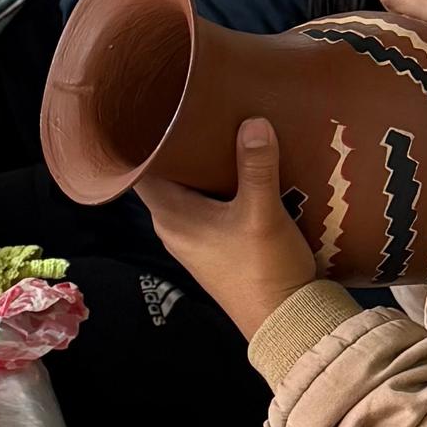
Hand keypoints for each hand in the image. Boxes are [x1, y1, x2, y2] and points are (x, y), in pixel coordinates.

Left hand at [139, 116, 319, 341]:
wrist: (287, 321)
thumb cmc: (264, 270)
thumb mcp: (262, 214)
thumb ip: (256, 166)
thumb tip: (253, 121)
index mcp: (170, 217)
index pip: (140, 168)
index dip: (144, 138)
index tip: (157, 105)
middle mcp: (174, 226)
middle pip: (168, 174)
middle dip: (183, 143)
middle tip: (200, 104)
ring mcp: (196, 237)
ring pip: (192, 188)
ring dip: (206, 163)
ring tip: (224, 124)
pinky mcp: (218, 244)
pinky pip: (211, 202)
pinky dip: (222, 183)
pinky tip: (243, 163)